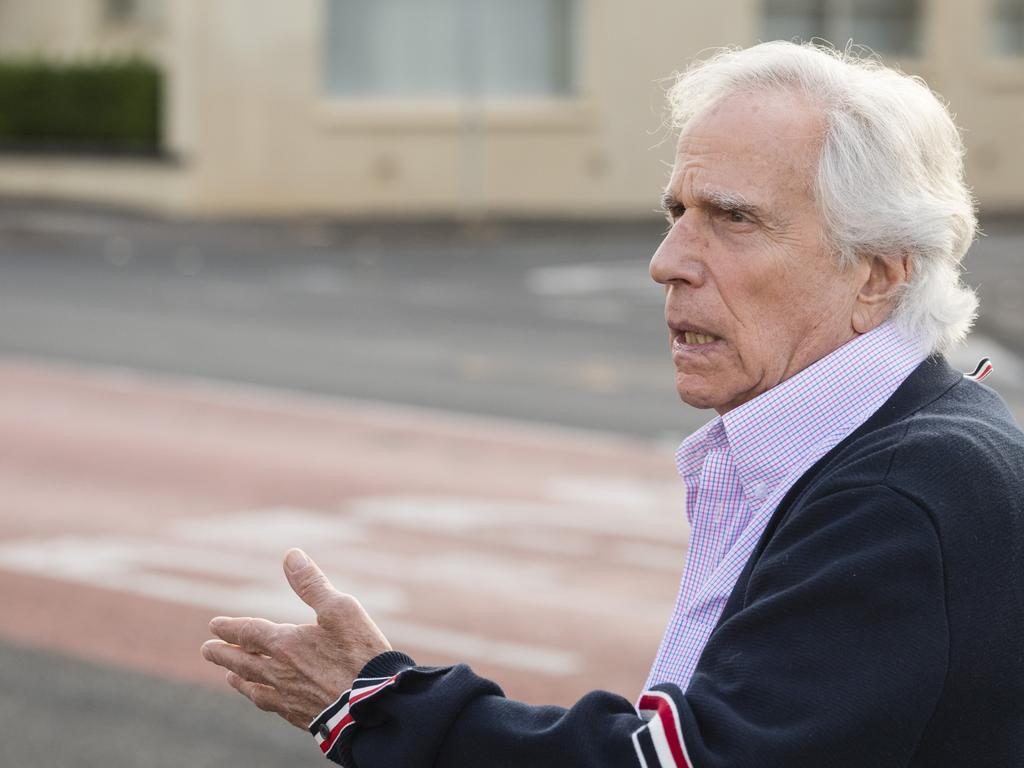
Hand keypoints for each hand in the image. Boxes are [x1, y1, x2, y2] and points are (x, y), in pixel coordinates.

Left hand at [201, 548, 391, 728]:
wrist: (374, 704)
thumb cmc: (360, 652)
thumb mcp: (341, 609)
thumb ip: (312, 584)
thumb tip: (291, 556)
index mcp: (286, 644)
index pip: (248, 633)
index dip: (230, 628)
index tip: (213, 626)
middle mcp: (280, 673)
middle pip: (243, 663)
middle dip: (224, 655)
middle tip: (207, 650)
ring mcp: (289, 698)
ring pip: (254, 688)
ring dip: (239, 679)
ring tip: (229, 676)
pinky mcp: (302, 717)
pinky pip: (271, 706)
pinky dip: (260, 698)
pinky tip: (265, 699)